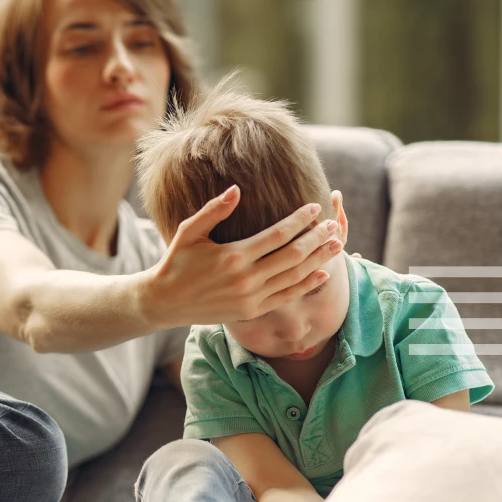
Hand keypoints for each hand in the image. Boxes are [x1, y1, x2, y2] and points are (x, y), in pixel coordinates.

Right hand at [139, 185, 341, 327]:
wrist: (165, 301)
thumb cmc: (176, 261)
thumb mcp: (190, 231)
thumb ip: (214, 210)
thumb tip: (237, 189)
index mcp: (233, 256)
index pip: (277, 236)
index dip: (299, 220)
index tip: (314, 207)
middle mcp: (246, 279)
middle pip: (292, 256)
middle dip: (316, 239)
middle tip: (332, 225)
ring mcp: (251, 298)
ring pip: (294, 277)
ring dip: (318, 260)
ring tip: (336, 245)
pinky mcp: (252, 312)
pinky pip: (286, 297)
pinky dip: (307, 285)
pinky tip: (323, 273)